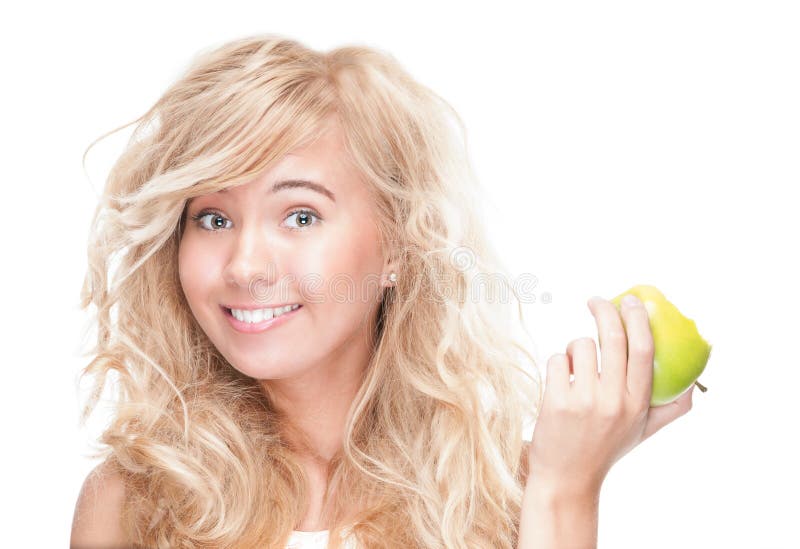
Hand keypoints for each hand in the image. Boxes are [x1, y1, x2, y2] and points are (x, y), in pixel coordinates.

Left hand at [527, 295, 694, 496]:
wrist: (566, 479)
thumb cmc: (604, 448)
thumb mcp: (643, 431)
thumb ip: (671, 408)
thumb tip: (695, 383)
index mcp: (639, 403)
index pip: (644, 349)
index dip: (638, 318)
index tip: (631, 300)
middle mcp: (615, 400)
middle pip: (612, 338)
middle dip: (604, 310)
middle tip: (596, 300)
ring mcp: (585, 401)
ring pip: (579, 345)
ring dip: (575, 347)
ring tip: (575, 367)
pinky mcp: (557, 402)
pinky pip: (557, 360)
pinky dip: (558, 365)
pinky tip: (560, 383)